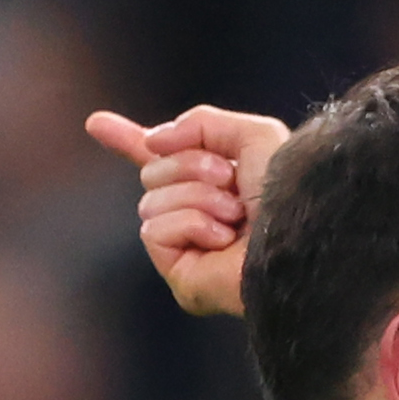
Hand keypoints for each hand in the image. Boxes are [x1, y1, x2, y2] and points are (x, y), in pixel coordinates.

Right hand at [84, 104, 291, 316]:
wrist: (302, 237)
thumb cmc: (289, 193)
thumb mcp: (253, 135)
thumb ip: (202, 123)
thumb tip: (152, 142)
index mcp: (219, 186)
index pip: (165, 162)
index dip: (129, 140)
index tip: (96, 123)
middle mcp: (201, 217)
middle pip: (152, 172)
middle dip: (189, 165)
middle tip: (231, 183)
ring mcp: (189, 249)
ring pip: (149, 201)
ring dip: (196, 197)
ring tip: (236, 216)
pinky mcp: (182, 276)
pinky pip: (152, 231)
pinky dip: (189, 224)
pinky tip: (222, 239)